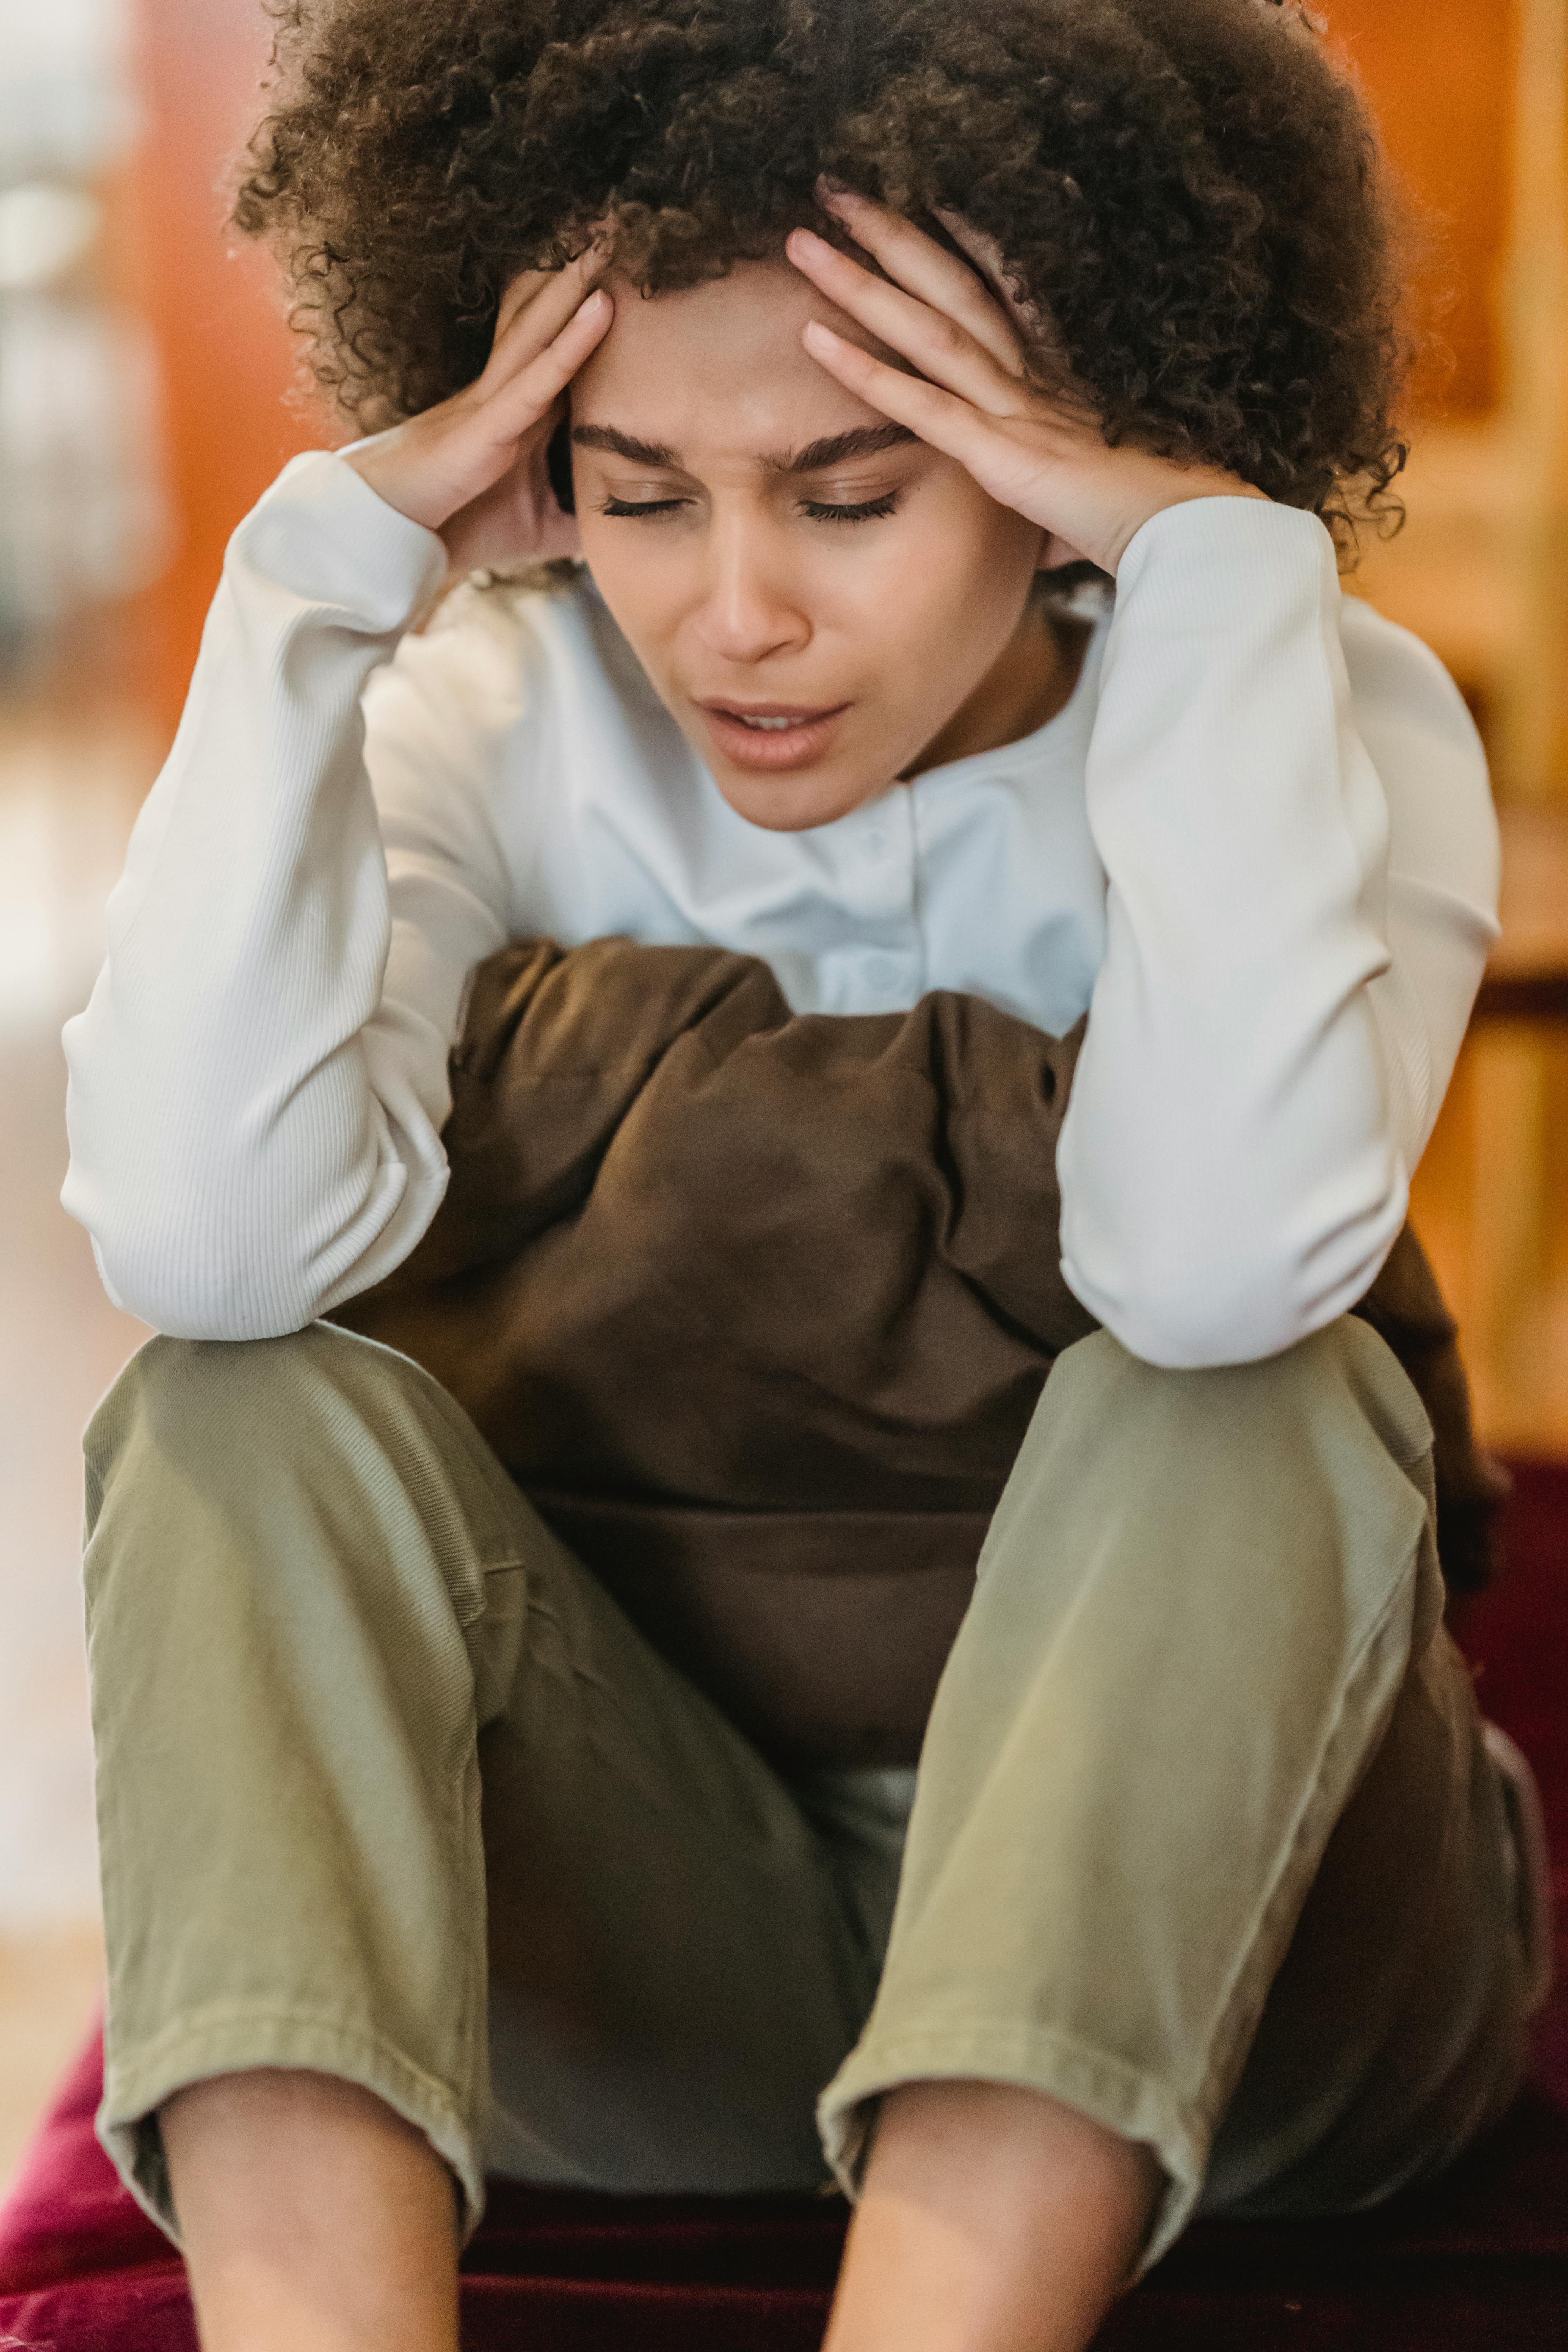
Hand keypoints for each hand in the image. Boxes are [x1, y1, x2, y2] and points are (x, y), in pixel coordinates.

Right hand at [342, 244, 612, 573]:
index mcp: (514, 411)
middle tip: (621, 217)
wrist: (387, 543)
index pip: (557, 345)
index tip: (622, 263)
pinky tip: (602, 305)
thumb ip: (578, 519)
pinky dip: (572, 342)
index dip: (584, 301)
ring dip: (576, 279)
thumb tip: (625, 525)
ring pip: (540, 327)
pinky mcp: (485, 428)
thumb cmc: (454, 528)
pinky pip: (537, 377)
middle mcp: (502, 392)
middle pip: (545, 315)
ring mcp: (490, 403)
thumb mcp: (536, 528)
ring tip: (613, 232)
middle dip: (580, 267)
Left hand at [787, 189, 1265, 577]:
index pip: (999, 290)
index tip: (919, 192)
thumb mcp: (1096, 501)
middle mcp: (1033, 376)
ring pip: (927, 327)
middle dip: (892, 233)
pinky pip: (923, 405)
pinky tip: (815, 339)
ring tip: (804, 241)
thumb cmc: (1156, 517)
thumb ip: (1063, 508)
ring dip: (861, 282)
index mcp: (1059, 376)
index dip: (958, 237)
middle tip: (836, 187)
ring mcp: (1016, 408)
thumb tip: (1059, 545)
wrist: (1194, 532)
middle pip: (951, 286)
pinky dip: (867, 372)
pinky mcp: (1002, 452)